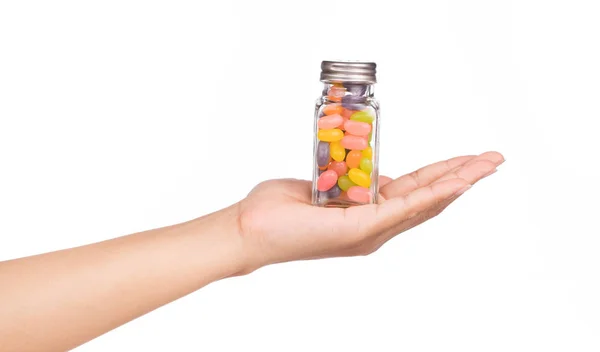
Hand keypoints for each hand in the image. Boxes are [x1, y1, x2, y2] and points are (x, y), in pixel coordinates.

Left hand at [237, 152, 503, 270]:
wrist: (249, 229)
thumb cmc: (278, 209)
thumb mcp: (325, 186)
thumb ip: (354, 183)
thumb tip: (379, 178)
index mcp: (367, 216)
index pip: (414, 193)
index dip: (443, 175)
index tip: (467, 160)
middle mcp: (375, 227)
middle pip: (428, 199)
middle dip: (463, 177)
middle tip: (494, 159)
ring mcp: (370, 230)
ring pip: (424, 203)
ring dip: (458, 182)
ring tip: (487, 165)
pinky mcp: (360, 228)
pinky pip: (403, 207)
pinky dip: (433, 193)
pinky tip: (457, 182)